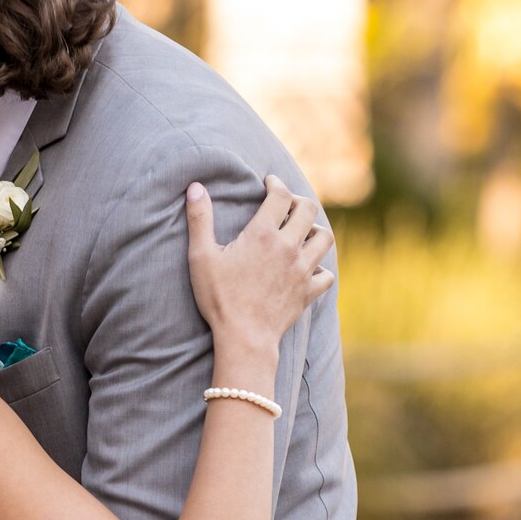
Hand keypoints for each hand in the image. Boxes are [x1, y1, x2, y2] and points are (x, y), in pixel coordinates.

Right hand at [185, 174, 333, 354]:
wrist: (244, 338)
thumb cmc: (219, 298)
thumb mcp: (201, 257)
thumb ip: (199, 219)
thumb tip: (195, 187)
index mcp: (263, 234)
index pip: (280, 194)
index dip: (275, 182)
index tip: (269, 181)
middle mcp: (288, 247)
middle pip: (308, 209)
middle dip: (298, 201)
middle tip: (286, 204)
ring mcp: (302, 270)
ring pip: (324, 238)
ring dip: (315, 229)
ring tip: (301, 232)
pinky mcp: (308, 292)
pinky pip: (326, 273)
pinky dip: (320, 268)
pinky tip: (308, 268)